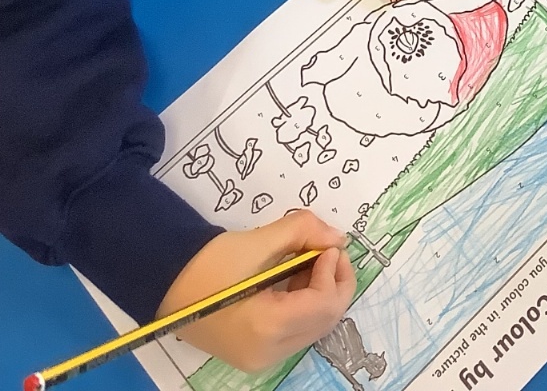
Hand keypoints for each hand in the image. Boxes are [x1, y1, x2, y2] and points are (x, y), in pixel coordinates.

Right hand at [159, 211, 352, 371]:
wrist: (165, 285)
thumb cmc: (207, 263)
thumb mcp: (258, 241)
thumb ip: (302, 232)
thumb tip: (337, 238)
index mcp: (266, 327)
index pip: (323, 305)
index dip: (334, 272)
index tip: (329, 245)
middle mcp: (266, 353)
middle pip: (324, 321)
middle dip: (334, 283)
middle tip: (330, 251)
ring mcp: (260, 359)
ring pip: (313, 328)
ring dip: (321, 293)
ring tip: (309, 262)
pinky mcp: (255, 355)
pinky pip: (295, 332)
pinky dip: (304, 305)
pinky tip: (293, 279)